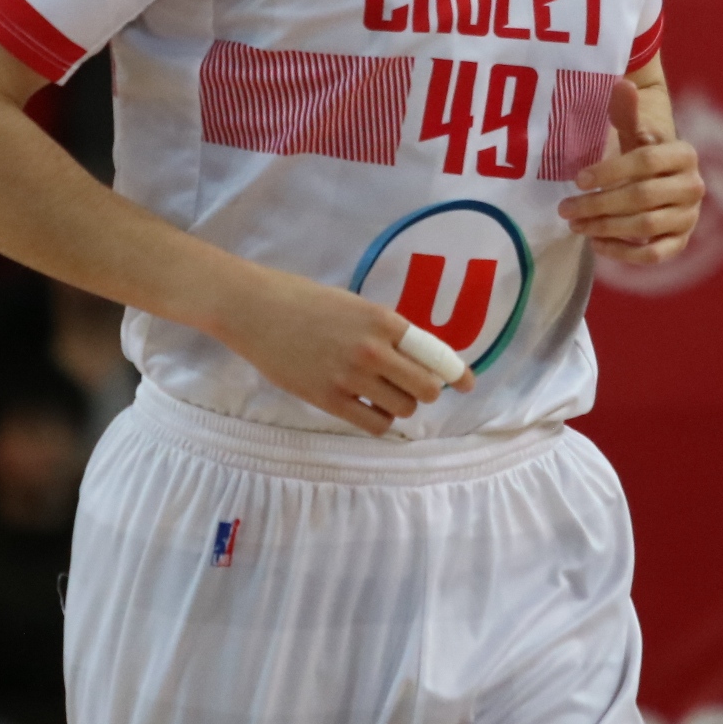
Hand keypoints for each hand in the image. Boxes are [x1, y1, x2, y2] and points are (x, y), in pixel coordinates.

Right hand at [211, 266, 458, 436]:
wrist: (254, 309)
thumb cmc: (303, 300)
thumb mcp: (353, 304)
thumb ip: (384, 329)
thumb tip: (413, 356)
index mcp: (383, 319)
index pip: (435, 352)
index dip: (458, 372)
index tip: (469, 384)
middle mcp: (373, 349)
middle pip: (425, 388)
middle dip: (425, 391)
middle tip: (413, 387)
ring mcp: (350, 376)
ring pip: (402, 408)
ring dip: (400, 405)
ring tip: (383, 394)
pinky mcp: (328, 398)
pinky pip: (373, 423)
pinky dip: (379, 420)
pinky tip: (368, 408)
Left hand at [559, 78, 702, 265]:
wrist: (659, 180)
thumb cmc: (639, 153)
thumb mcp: (632, 131)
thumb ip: (626, 111)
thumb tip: (623, 84)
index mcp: (684, 153)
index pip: (646, 161)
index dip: (610, 171)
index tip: (577, 179)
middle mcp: (693, 186)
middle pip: (642, 197)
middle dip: (599, 204)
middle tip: (565, 208)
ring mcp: (690, 216)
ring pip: (645, 227)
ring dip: (605, 228)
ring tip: (575, 225)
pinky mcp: (680, 242)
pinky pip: (653, 254)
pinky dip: (623, 252)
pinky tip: (597, 243)